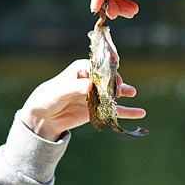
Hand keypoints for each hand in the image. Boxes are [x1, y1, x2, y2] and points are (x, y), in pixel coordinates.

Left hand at [18, 59, 145, 140]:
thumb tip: (90, 86)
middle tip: (119, 91)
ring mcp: (95, 95)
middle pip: (108, 79)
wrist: (43, 117)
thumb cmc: (48, 97)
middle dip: (115, 83)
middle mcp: (91, 80)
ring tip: (133, 93)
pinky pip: (114, 110)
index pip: (98, 67)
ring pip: (113, 93)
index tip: (112, 78)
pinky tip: (140, 113)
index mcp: (81, 69)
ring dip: (124, 92)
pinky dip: (127, 112)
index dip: (106, 72)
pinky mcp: (97, 110)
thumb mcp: (59, 91)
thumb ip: (74, 88)